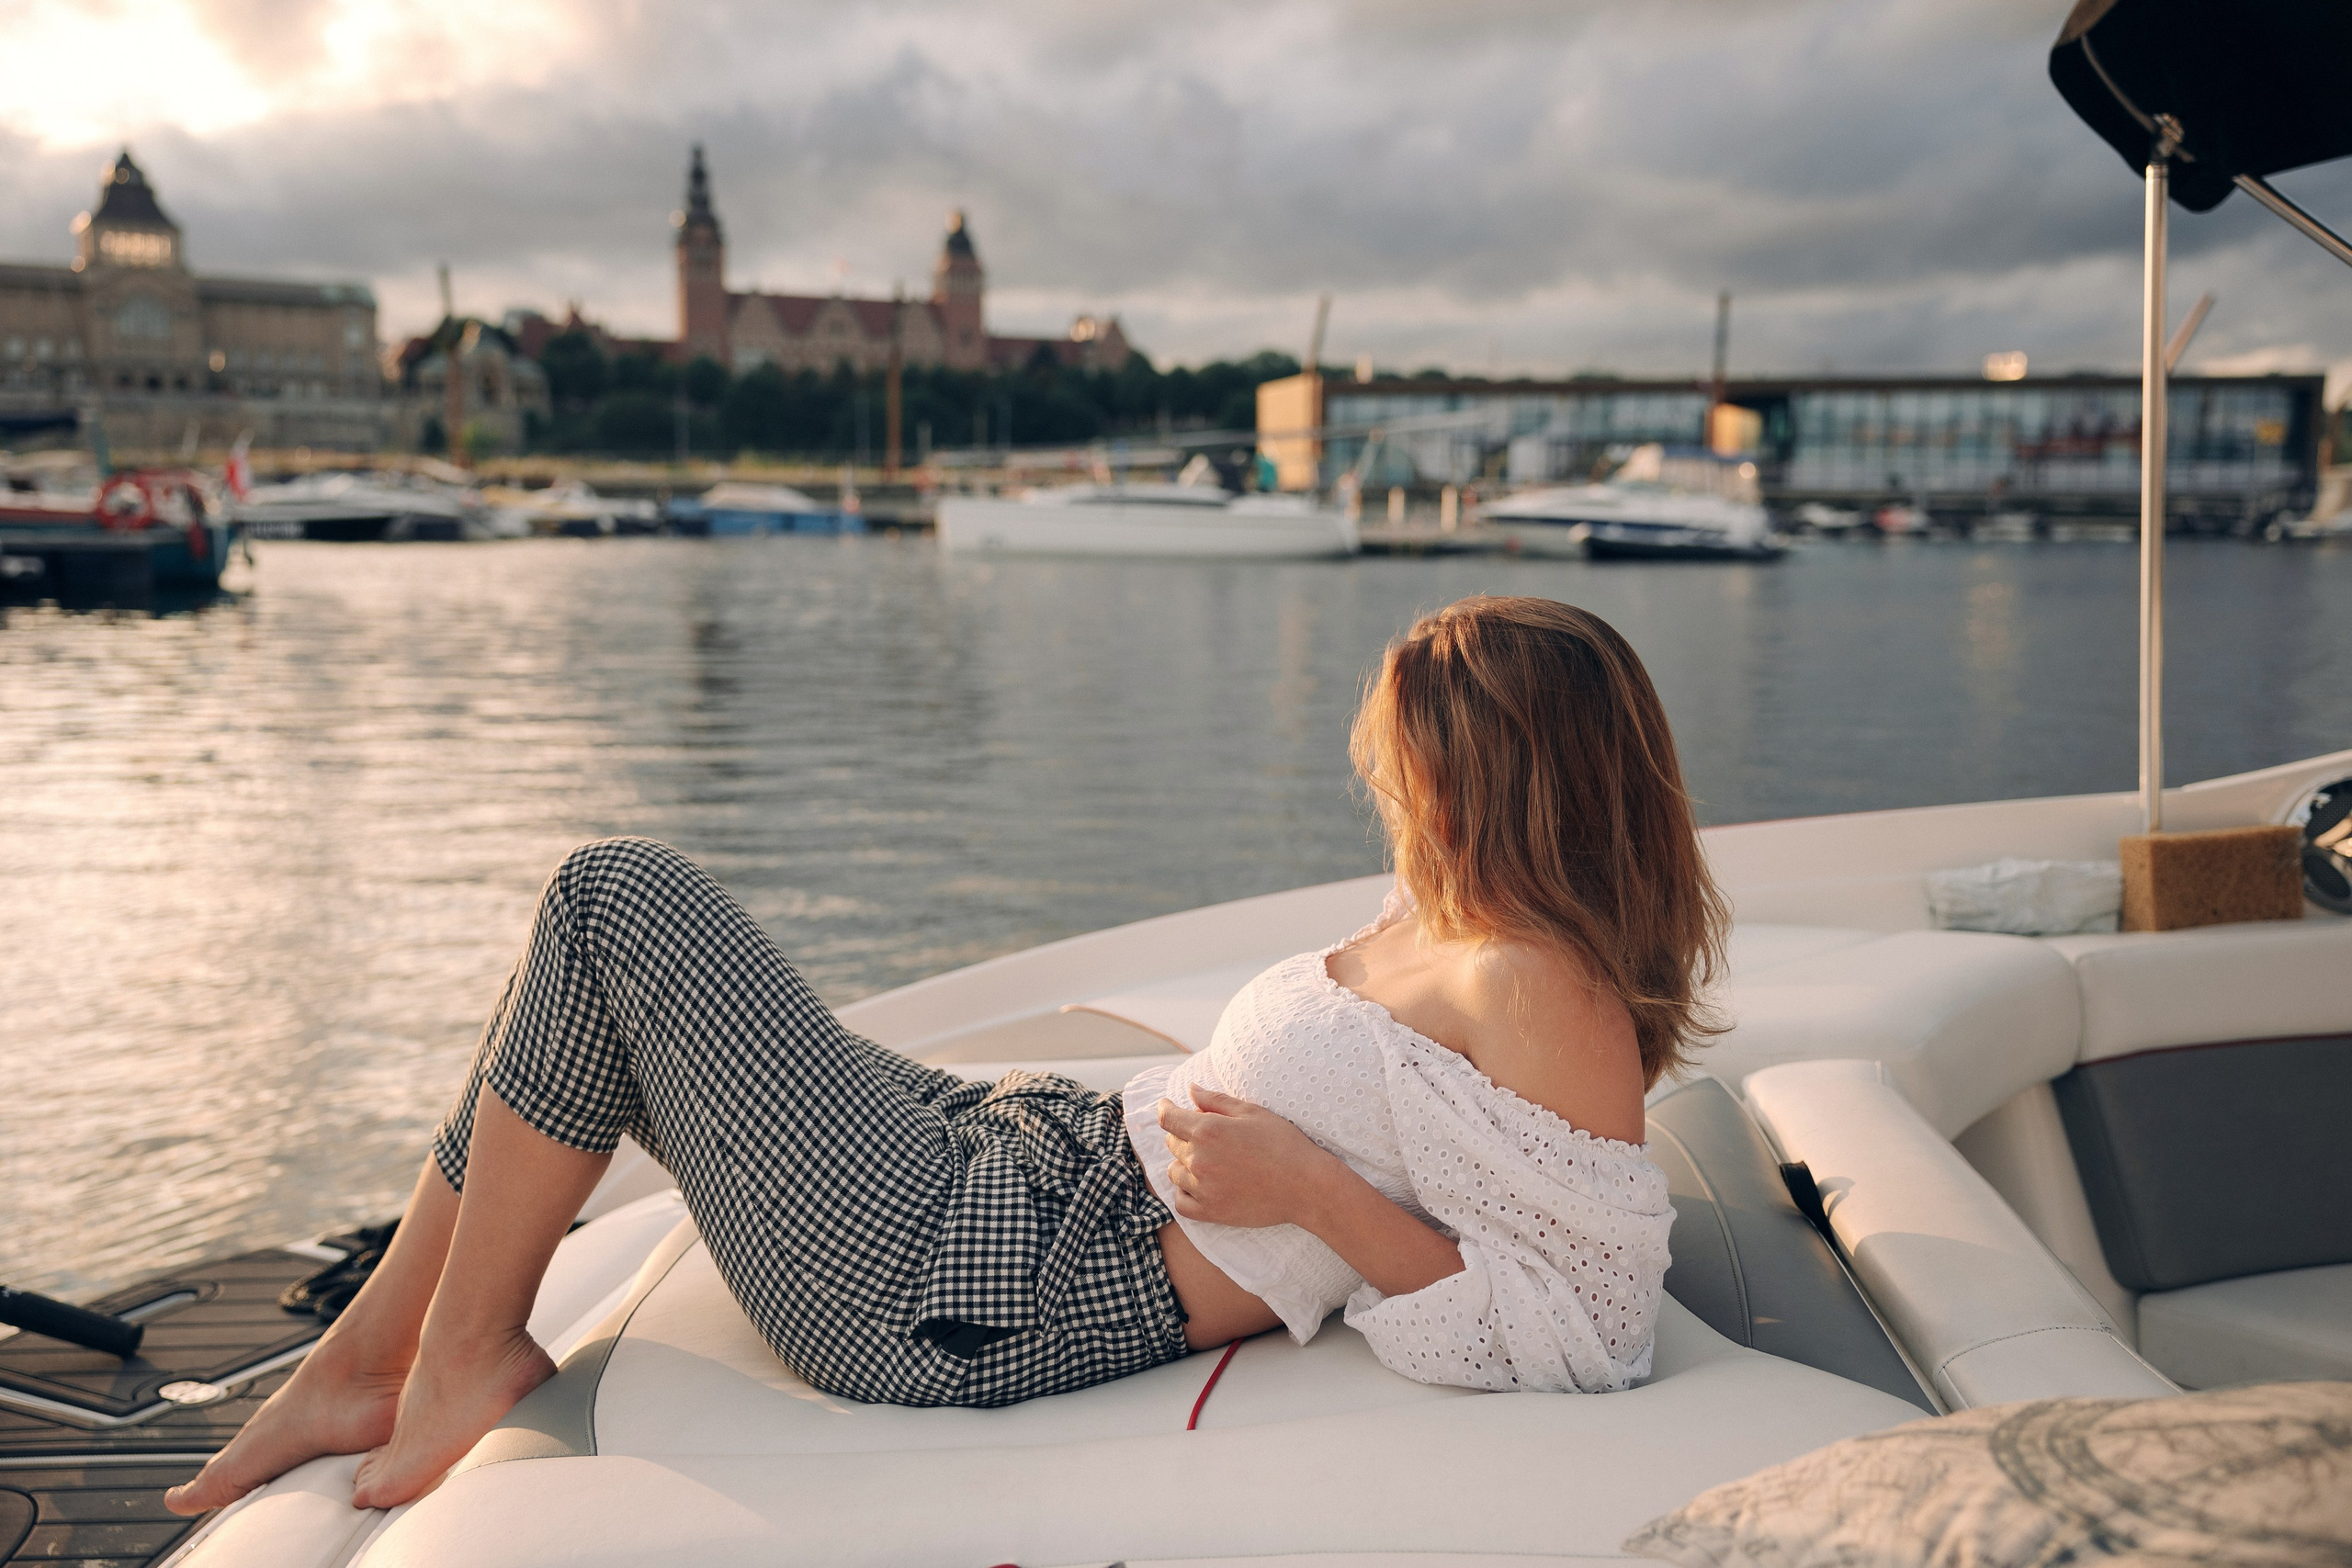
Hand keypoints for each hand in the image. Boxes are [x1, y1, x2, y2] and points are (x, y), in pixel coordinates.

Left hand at [1157, 1085, 1335, 1228]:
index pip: (1168, 1118)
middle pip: (1172, 1143)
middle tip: (1204, 1134)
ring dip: (1183, 1162)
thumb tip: (1190, 1090)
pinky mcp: (1210, 1212)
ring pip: (1174, 1172)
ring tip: (1207, 1159)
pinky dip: (1185, 1192)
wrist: (1306, 1186)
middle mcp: (1199, 1160)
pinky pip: (1180, 1202)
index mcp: (1208, 1131)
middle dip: (1182, 1133)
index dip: (1165, 1109)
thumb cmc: (1283, 1144)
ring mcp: (1203, 1188)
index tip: (1167, 1106)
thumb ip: (1216, 1101)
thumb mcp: (1252, 1112)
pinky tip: (1199, 1184)